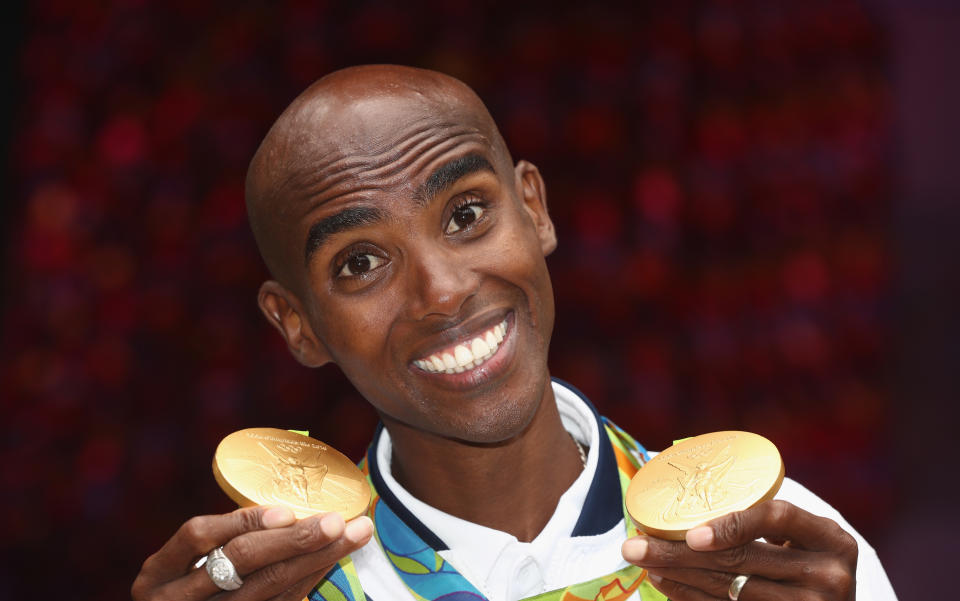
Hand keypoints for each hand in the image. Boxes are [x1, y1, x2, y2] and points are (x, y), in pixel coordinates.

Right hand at [132, 505, 373, 600]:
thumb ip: (219, 539)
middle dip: (295, 538)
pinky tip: (332, 559)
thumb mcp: (181, 568)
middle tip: (338, 519)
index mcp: (158, 575)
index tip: (287, 510)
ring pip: (269, 587)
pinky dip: (310, 579)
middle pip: (242, 563)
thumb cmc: (185, 590)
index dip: (242, 521)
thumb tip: (288, 501)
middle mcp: (175, 600)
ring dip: (318, 558)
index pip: (198, 536)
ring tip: (354, 534)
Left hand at [622, 500, 857, 599]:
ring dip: (677, 574)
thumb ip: (768, 520)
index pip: (779, 518)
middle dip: (678, 551)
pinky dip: (691, 597)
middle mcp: (828, 576)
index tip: (690, 533)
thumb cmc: (810, 562)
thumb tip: (687, 497)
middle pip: (742, 560)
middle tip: (633, 544)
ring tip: (642, 560)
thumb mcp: (808, 539)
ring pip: (729, 590)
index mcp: (832, 540)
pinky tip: (665, 583)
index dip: (733, 524)